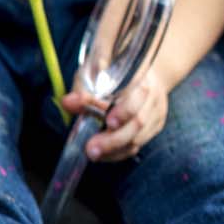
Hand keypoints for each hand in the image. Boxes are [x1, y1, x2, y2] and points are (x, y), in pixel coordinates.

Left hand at [59, 73, 174, 161]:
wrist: (138, 70)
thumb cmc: (109, 68)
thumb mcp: (92, 70)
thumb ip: (82, 88)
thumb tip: (68, 102)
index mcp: (141, 75)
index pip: (136, 95)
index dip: (124, 110)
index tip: (108, 122)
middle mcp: (153, 95)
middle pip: (138, 121)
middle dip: (114, 139)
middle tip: (91, 148)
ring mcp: (155, 112)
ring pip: (138, 137)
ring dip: (113, 149)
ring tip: (92, 154)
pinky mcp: (153, 126)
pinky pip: (136, 145)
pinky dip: (118, 152)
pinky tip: (102, 155)